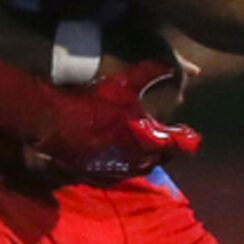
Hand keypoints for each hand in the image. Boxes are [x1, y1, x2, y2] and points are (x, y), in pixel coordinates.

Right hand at [25, 60, 200, 181]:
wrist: (52, 122)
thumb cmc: (90, 103)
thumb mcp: (122, 84)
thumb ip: (149, 73)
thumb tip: (171, 66)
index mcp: (144, 140)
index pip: (175, 145)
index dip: (186, 140)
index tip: (191, 136)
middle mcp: (133, 160)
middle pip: (158, 161)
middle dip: (166, 152)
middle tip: (170, 143)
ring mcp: (113, 170)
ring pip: (138, 170)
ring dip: (146, 162)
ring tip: (148, 153)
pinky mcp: (94, 174)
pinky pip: (116, 176)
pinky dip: (124, 169)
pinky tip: (121, 163)